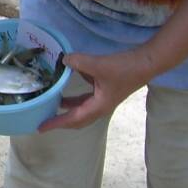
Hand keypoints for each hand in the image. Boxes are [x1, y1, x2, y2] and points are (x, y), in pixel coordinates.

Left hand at [38, 48, 155, 132]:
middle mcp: (100, 107)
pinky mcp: (105, 91)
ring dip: (67, 109)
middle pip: (77, 120)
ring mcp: (103, 100)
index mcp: (98, 107)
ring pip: (81, 109)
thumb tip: (63, 60)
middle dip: (61, 121)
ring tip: (51, 105)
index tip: (41, 127)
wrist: (146, 63)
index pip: (73, 119)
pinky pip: (86, 98)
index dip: (56, 123)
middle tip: (44, 120)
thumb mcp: (99, 65)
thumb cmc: (125, 68)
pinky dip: (75, 97)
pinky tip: (66, 88)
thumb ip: (79, 62)